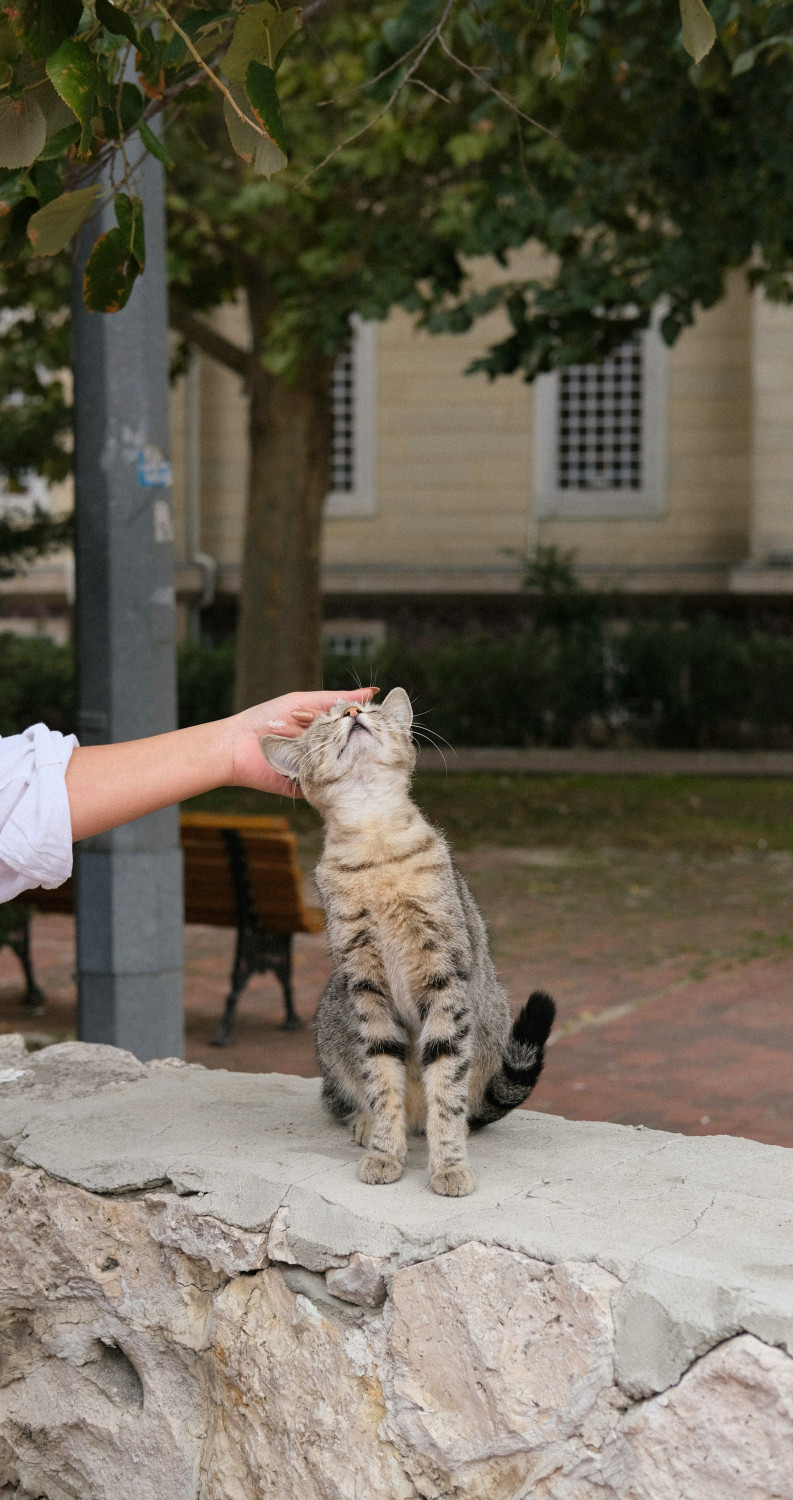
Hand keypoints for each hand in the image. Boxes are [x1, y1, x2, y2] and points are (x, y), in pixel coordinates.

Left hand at [227, 687, 377, 794]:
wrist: (237, 746)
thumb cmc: (267, 719)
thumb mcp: (304, 701)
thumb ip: (336, 699)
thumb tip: (373, 691)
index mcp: (326, 730)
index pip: (358, 729)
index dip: (371, 726)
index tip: (388, 722)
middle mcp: (326, 751)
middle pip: (355, 750)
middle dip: (365, 746)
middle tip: (380, 741)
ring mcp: (319, 771)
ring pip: (345, 769)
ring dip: (352, 764)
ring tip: (365, 757)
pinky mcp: (310, 788)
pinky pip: (329, 787)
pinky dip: (335, 780)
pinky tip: (346, 773)